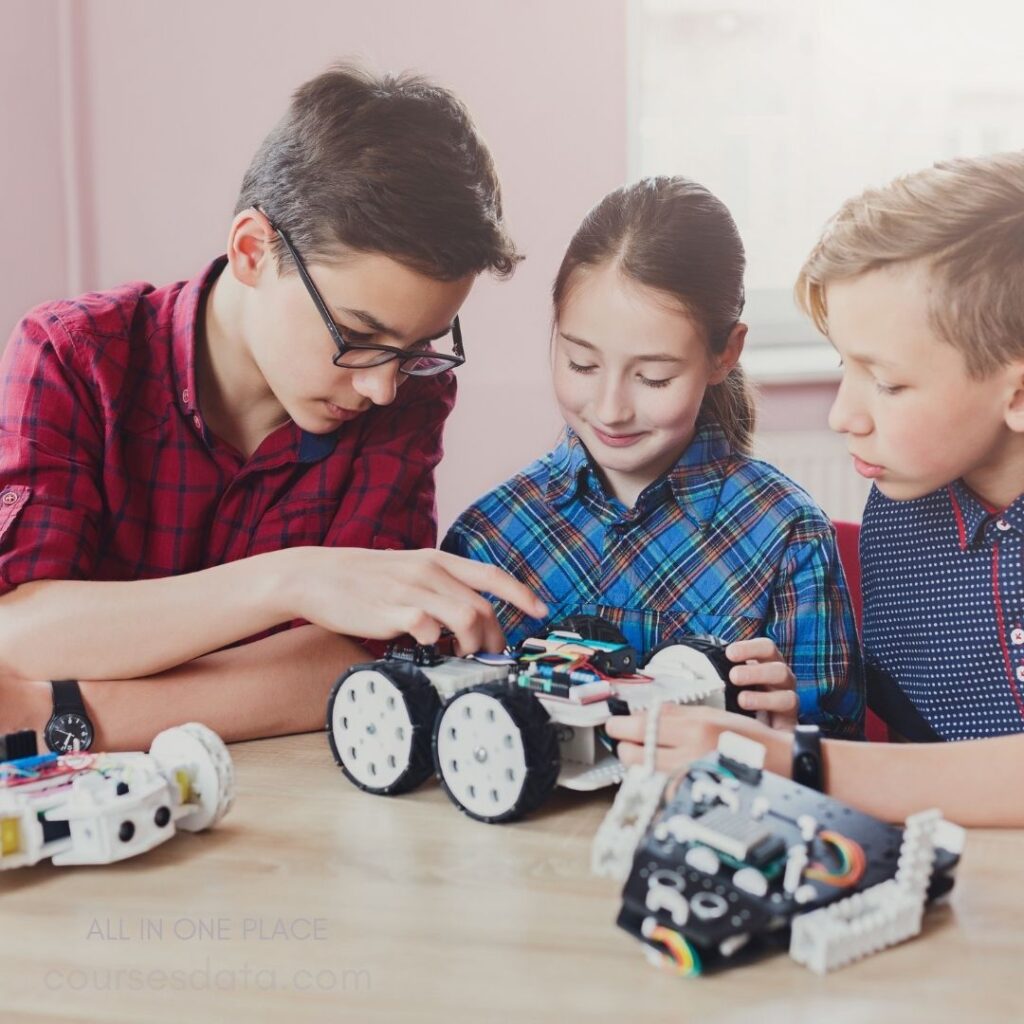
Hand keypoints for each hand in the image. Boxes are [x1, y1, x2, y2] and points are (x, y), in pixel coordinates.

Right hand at [282, 547, 546, 654]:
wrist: (316, 575)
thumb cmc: (363, 579)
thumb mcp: (407, 572)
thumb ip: (437, 588)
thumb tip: (465, 618)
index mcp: (437, 560)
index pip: (492, 574)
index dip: (521, 593)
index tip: (541, 611)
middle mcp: (430, 572)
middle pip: (484, 606)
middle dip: (496, 637)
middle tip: (492, 656)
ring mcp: (413, 590)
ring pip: (467, 618)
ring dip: (473, 644)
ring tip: (462, 656)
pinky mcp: (393, 610)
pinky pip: (430, 629)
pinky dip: (437, 645)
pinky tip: (428, 651)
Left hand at [604, 704, 792, 776]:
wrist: (778, 765)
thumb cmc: (747, 738)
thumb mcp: (712, 715)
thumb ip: (676, 715)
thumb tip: (643, 715)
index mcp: (695, 727)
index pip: (640, 725)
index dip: (619, 724)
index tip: (613, 724)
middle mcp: (691, 754)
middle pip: (632, 752)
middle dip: (625, 745)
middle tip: (628, 740)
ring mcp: (691, 779)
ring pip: (641, 772)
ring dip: (637, 763)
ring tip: (648, 755)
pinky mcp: (693, 798)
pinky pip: (659, 788)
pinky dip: (654, 780)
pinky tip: (663, 771)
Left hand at [724, 637, 797, 729]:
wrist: (753, 730)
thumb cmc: (736, 698)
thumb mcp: (727, 682)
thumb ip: (716, 673)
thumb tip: (690, 667)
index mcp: (768, 665)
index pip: (767, 648)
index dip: (751, 648)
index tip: (730, 654)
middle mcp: (781, 681)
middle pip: (779, 670)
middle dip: (755, 672)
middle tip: (734, 676)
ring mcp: (788, 702)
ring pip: (788, 696)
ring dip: (763, 697)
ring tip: (742, 700)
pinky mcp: (789, 725)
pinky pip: (789, 722)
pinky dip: (771, 720)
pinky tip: (754, 722)